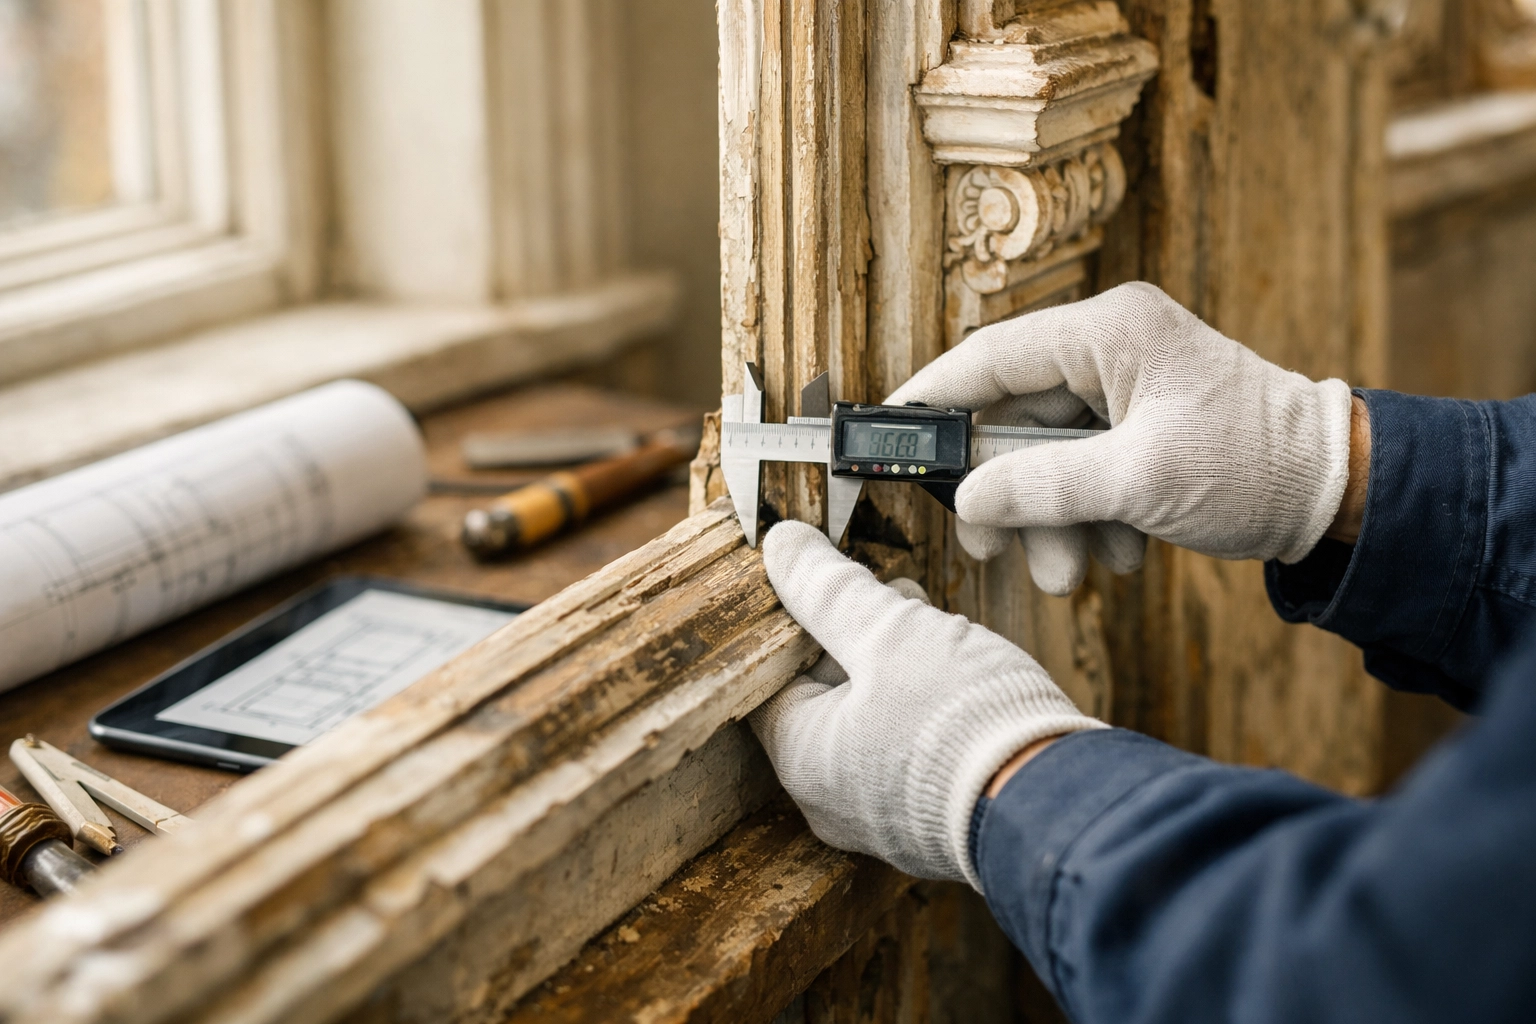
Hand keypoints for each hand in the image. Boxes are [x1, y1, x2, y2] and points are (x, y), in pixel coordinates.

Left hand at [749, 520, 1103, 888]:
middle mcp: (832, 802)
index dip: (800, 621)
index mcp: (801, 760)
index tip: (836, 588)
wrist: (1060, 808)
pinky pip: (915, 750)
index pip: (770, 677)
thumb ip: (829, 589)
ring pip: (874, 718)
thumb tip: (779, 545)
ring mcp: (886, 819)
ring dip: (901, 667)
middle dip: (860, 639)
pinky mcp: (935, 822)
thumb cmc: (963, 722)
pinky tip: (965, 679)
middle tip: (898, 604)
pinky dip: (932, 709)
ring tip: (939, 633)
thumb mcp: (890, 632)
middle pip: (825, 695)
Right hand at [887, 283, 1353, 585]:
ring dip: (1051, 519)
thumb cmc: (1255, 468)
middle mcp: (1111, 348)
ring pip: (1045, 455)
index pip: (991, 357)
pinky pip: (1081, 469)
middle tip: (986, 547)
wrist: (1340, 494)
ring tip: (1070, 569)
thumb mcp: (1139, 482)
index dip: (933, 398)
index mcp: (1110, 332)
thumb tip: (966, 500)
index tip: (885, 431)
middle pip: (1014, 418)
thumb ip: (1042, 487)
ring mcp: (1125, 387)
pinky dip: (1087, 515)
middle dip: (1007, 493)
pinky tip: (1121, 549)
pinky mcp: (1138, 424)